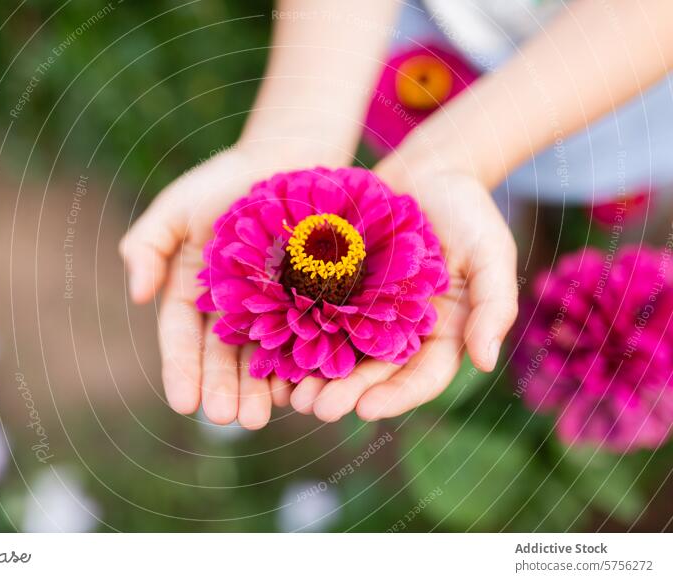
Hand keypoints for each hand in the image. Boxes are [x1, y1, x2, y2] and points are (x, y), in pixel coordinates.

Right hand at [120, 142, 345, 427]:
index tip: (184, 403)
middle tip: (230, 419)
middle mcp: (229, 311)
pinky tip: (301, 389)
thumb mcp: (176, 208)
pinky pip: (303, 340)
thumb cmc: (225, 183)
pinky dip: (300, 366)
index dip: (181, 371)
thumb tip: (138, 295)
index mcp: (192, 294)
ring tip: (263, 416)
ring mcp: (269, 310)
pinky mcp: (308, 304)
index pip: (182, 340)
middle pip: (223, 358)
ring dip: (260, 390)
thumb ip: (147, 247)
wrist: (288, 160)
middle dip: (224, 390)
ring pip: (261, 358)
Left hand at [289, 165, 517, 420]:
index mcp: (440, 335)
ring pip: (339, 354)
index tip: (366, 410)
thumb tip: (485, 362)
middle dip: (345, 394)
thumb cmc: (467, 211)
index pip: (420, 378)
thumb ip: (493, 305)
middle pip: (372, 374)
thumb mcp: (490, 253)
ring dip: (315, 378)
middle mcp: (401, 333)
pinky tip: (274, 356)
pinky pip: (315, 319)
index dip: (395, 396)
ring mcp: (366, 313)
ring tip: (291, 395)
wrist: (427, 171)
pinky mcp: (338, 290)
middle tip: (317, 409)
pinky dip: (296, 340)